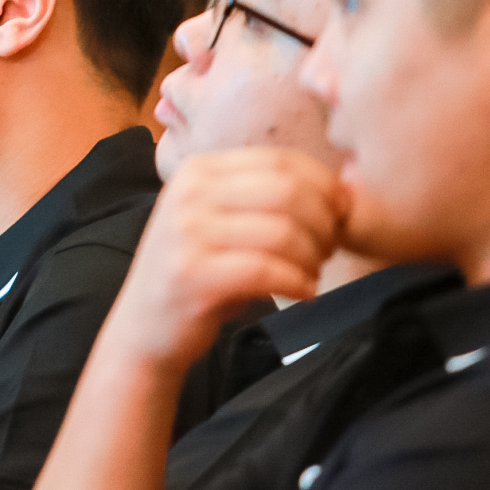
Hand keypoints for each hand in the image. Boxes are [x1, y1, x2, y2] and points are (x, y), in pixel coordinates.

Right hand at [106, 149, 344, 371]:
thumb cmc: (197, 273)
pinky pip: (268, 271)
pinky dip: (298, 284)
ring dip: (313, 258)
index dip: (324, 186)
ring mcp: (186, 233)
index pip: (281, 161)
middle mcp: (188, 193)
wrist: (144, 329)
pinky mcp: (192, 275)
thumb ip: (267, 198)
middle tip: (328, 250)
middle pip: (288, 192)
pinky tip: (302, 293)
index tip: (340, 215)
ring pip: (283, 232)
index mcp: (198, 170)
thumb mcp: (220, 220)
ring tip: (311, 274)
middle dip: (324, 223)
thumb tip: (346, 190)